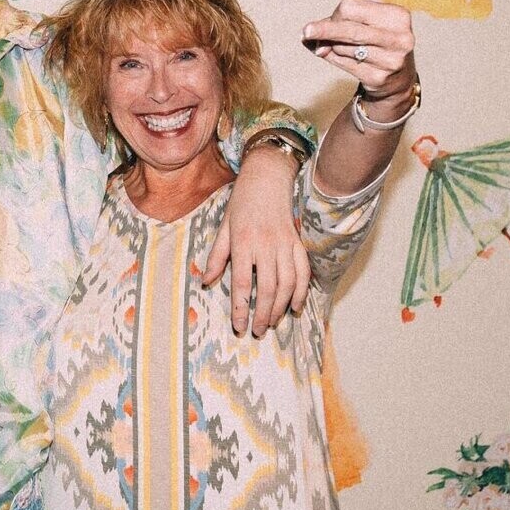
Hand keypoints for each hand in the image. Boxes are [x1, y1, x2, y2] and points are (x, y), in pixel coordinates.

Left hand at [202, 147, 310, 335]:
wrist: (267, 178)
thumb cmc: (241, 203)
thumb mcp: (223, 227)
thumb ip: (217, 257)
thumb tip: (206, 282)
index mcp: (243, 243)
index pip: (243, 283)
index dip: (241, 309)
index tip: (240, 327)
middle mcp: (266, 246)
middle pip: (268, 288)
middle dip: (263, 314)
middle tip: (257, 331)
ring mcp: (284, 244)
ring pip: (288, 283)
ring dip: (281, 307)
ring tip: (273, 322)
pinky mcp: (297, 242)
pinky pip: (303, 271)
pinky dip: (302, 291)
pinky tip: (295, 306)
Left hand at [303, 0, 415, 111]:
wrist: (398, 78)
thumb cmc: (377, 41)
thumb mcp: (368, 23)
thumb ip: (338, 23)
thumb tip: (311, 39)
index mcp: (398, 16)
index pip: (352, 8)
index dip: (336, 14)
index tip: (335, 20)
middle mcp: (399, 38)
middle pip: (350, 29)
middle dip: (325, 30)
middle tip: (306, 31)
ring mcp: (390, 60)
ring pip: (343, 48)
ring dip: (333, 46)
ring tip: (344, 47)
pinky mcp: (378, 78)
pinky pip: (343, 64)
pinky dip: (334, 58)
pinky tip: (339, 57)